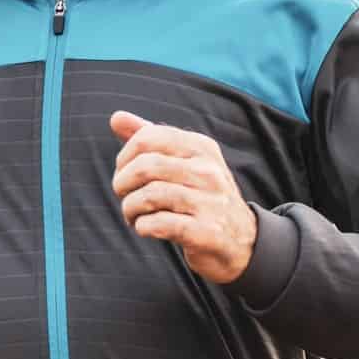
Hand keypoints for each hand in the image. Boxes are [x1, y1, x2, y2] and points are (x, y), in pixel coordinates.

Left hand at [109, 110, 258, 285]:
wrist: (242, 241)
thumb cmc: (202, 197)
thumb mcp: (183, 162)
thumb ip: (150, 139)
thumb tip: (116, 118)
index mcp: (201, 147)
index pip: (147, 137)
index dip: (124, 157)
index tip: (124, 173)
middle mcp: (208, 171)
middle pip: (145, 166)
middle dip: (122, 183)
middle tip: (124, 196)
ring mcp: (209, 202)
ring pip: (149, 196)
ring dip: (130, 208)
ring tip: (132, 215)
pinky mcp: (205, 232)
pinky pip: (158, 224)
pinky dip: (142, 226)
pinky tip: (146, 228)